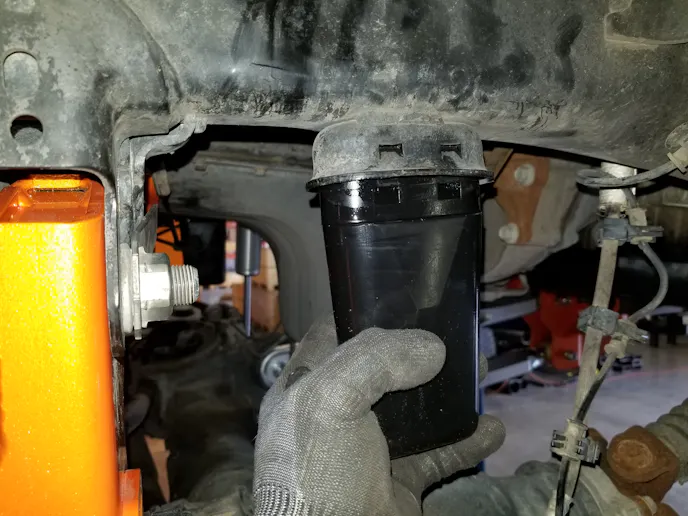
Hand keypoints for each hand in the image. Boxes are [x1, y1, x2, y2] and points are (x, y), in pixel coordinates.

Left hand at [253, 316, 504, 515]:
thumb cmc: (318, 469)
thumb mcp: (331, 398)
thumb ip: (376, 359)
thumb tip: (431, 348)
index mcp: (304, 390)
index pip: (330, 338)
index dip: (361, 316)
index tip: (401, 300)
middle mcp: (334, 417)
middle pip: (381, 372)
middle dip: (419, 352)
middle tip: (455, 333)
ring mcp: (368, 450)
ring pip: (415, 411)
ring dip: (449, 393)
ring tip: (482, 371)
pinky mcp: (399, 480)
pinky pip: (438, 454)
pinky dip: (466, 441)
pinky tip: (492, 427)